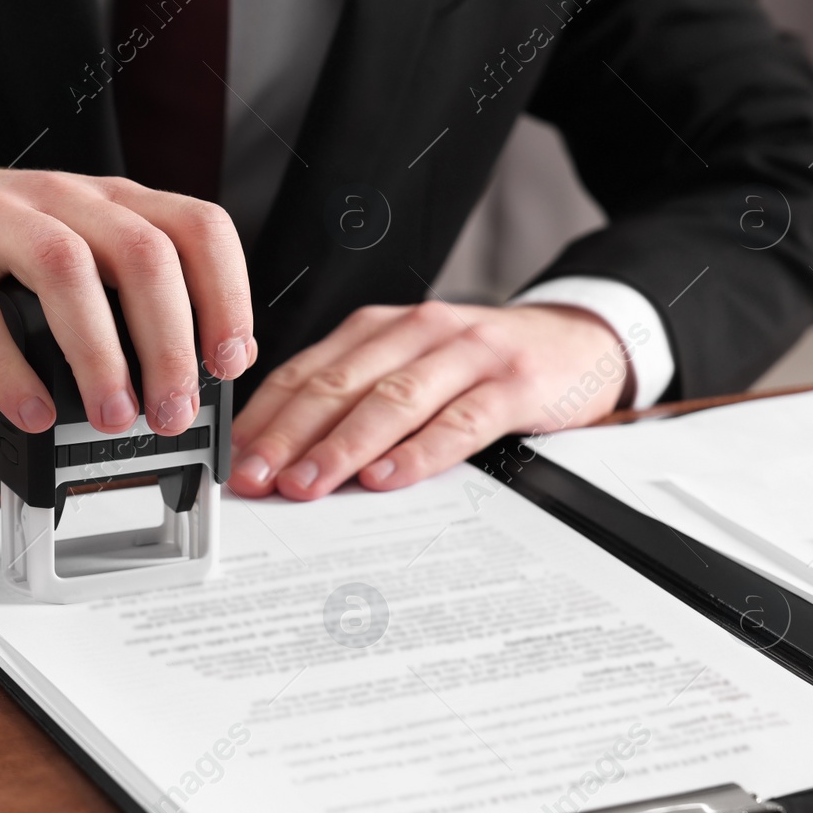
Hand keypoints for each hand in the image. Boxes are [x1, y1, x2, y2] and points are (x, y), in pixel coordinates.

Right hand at [0, 164, 255, 435]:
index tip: (228, 363)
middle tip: (172, 412)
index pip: (197, 227)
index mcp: (114, 201)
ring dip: (100, 354)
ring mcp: (0, 217)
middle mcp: (65, 199)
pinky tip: (32, 412)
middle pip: (142, 253)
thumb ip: (141, 298)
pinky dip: (8, 369)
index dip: (225, 294)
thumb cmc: (4, 245)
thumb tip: (208, 367)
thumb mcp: (85, 254)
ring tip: (113, 416)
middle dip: (168, 344)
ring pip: (67, 269)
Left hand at [228, 302, 631, 499]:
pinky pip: (461, 420)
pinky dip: (420, 451)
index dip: (265, 418)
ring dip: (344, 446)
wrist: (579, 339)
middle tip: (257, 479)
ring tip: (309, 484)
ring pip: (393, 399)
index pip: (307, 372)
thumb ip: (354, 400)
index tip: (233, 461)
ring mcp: (469, 353)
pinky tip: (389, 478)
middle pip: (339, 385)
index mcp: (379, 328)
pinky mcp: (516, 382)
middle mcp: (417, 331)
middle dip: (289, 435)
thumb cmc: (481, 365)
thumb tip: (282, 457)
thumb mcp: (411, 367)